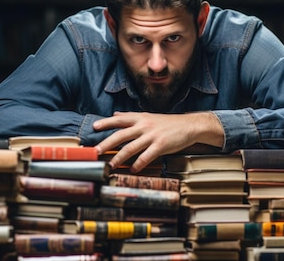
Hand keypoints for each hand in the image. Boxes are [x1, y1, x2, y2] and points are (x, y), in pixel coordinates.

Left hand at [93, 111, 223, 172]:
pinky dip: (139, 164)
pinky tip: (133, 170)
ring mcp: (152, 136)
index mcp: (140, 118)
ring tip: (111, 166)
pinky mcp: (161, 145)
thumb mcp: (148, 116)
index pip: (120, 119)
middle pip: (121, 135)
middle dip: (107, 143)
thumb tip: (116, 114)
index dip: (106, 122)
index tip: (94, 127)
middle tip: (97, 151)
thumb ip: (131, 116)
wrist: (189, 125)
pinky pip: (147, 156)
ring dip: (119, 158)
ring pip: (131, 147)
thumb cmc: (168, 123)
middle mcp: (144, 126)